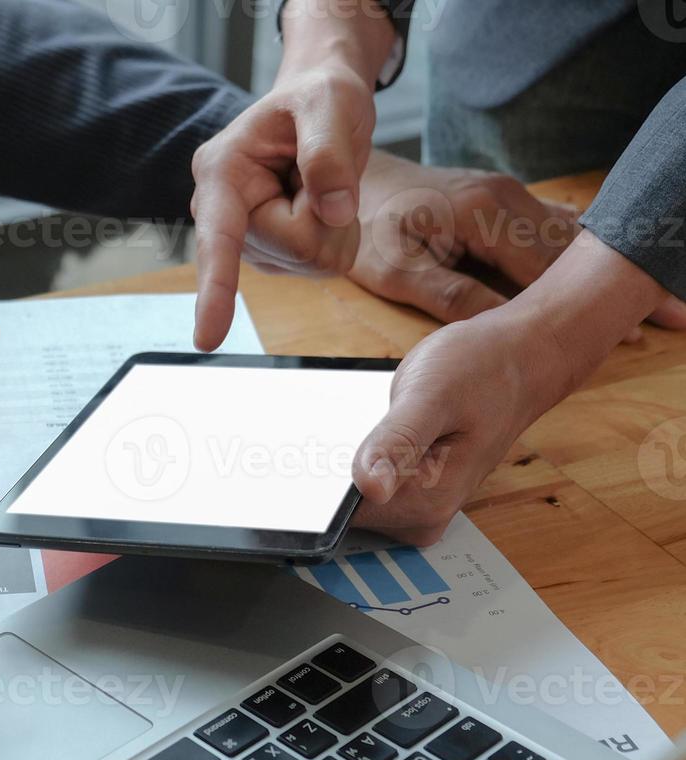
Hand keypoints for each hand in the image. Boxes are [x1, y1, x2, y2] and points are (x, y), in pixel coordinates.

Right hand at [190, 62, 370, 349]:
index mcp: (222, 172)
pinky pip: (321, 264)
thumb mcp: (330, 104)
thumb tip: (333, 211)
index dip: (215, 288)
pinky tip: (318, 203)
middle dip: (325, 214)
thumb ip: (329, 152)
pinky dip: (336, 234)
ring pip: (311, 261)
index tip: (206, 340)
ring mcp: (248, 239)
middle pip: (295, 248)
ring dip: (333, 223)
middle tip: (321, 168)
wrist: (319, 104)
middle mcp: (222, 212)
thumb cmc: (318, 96)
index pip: (219, 239)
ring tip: (318, 182)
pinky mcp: (271, 255)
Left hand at [349, 153, 685, 334]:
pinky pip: (554, 229)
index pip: (551, 267)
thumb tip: (494, 324)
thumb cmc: (366, 227)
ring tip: (657, 300)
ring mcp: (509, 197)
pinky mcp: (504, 203)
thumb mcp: (393, 269)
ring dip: (612, 269)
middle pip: (577, 250)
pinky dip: (587, 252)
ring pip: (572, 239)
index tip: (631, 331)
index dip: (591, 302)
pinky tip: (614, 272)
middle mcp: (506, 199)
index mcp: (483, 214)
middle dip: (622, 283)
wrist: (350, 184)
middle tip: (672, 316)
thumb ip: (446, 294)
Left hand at [350, 231, 675, 541]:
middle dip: (331, 470)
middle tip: (347, 422)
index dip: (318, 487)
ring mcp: (423, 503)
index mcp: (426, 503)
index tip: (309, 452)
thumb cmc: (482, 369)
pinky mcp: (420, 487)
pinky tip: (372, 423)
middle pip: (347, 509)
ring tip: (365, 418)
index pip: (344, 517)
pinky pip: (371, 481)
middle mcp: (425, 514)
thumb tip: (369, 487)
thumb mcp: (432, 395)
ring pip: (356, 495)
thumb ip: (397, 442)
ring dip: (345, 459)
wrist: (522, 356)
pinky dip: (362, 454)